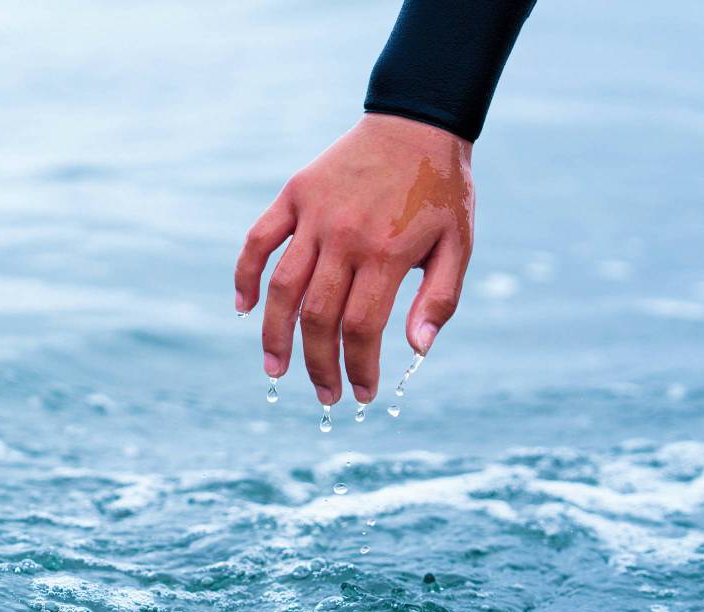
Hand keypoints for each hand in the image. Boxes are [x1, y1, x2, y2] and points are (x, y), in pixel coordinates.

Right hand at [234, 113, 473, 405]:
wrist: (416, 123)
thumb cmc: (442, 191)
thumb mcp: (458, 244)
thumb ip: (440, 298)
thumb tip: (417, 349)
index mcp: (386, 253)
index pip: (361, 328)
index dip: (358, 368)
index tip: (361, 394)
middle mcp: (344, 237)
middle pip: (318, 317)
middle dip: (319, 365)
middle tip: (325, 396)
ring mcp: (314, 215)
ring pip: (283, 288)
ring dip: (275, 336)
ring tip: (275, 371)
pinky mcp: (294, 195)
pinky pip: (258, 241)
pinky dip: (246, 275)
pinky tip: (244, 309)